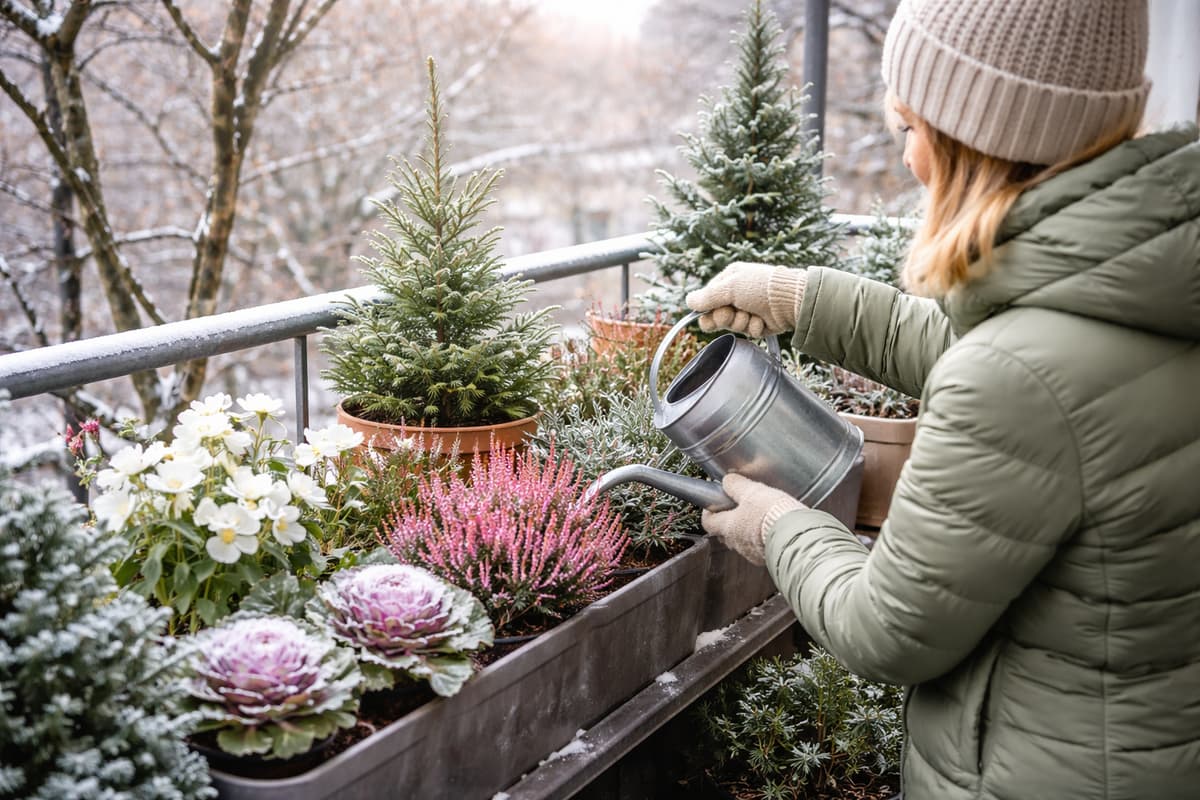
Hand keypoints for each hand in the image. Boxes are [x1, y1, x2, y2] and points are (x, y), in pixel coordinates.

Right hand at [685, 262, 806, 336]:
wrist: (789, 300)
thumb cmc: (760, 287)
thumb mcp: (730, 287)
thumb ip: (707, 297)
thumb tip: (688, 301)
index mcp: (729, 280)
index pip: (707, 299)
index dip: (707, 310)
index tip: (710, 314)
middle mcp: (738, 295)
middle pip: (717, 315)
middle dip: (724, 318)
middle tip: (731, 313)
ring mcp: (749, 310)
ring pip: (732, 325)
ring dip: (741, 322)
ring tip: (752, 315)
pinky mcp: (759, 324)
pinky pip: (748, 332)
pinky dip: (754, 327)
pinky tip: (762, 320)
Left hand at [701, 473, 804, 565]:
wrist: (794, 535)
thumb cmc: (771, 514)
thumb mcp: (752, 491)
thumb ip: (737, 486)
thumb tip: (727, 481)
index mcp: (728, 526)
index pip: (708, 522)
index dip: (709, 512)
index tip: (713, 504)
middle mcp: (736, 543)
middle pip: (724, 533)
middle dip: (728, 521)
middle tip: (737, 508)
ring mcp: (750, 553)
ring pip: (741, 541)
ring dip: (745, 531)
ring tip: (757, 518)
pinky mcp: (765, 558)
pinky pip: (757, 548)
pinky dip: (759, 539)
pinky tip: (769, 530)